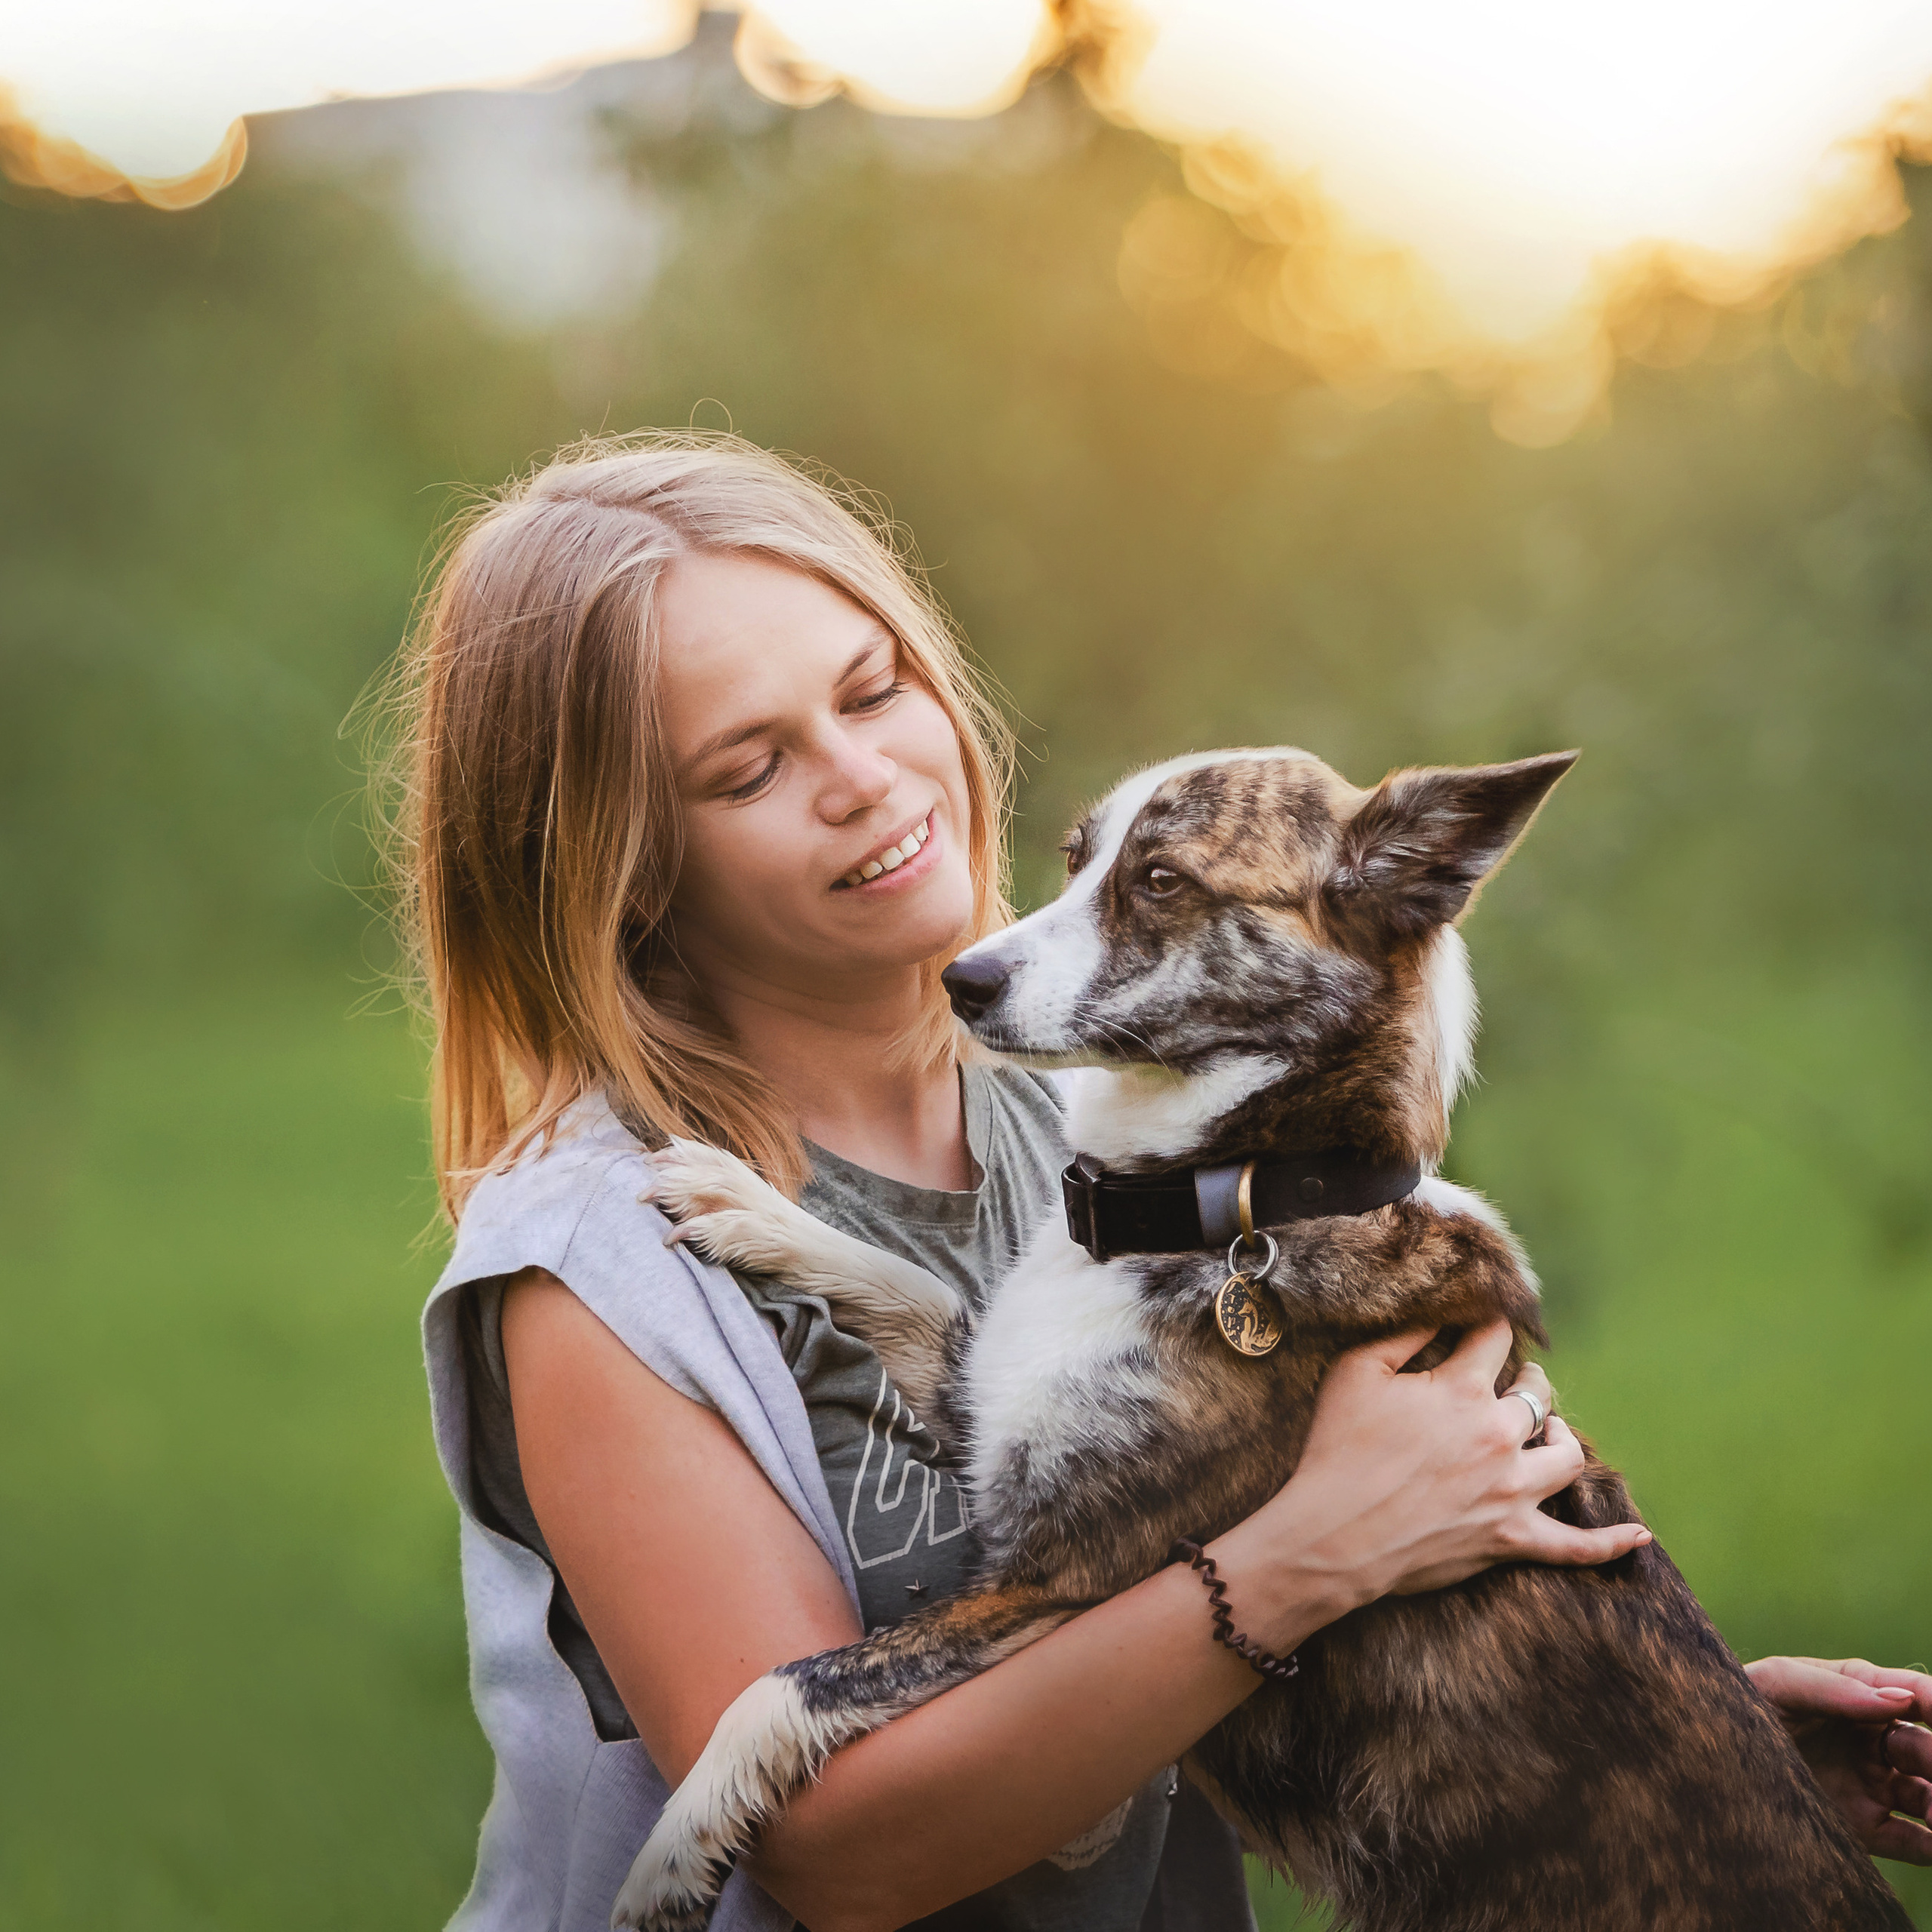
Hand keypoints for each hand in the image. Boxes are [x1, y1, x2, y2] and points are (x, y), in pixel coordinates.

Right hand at [1246, 1319, 1649, 1635]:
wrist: (1334, 1536)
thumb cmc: (1337, 1449)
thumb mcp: (1356, 1372)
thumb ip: (1401, 1335)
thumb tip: (1436, 1311)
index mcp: (1462, 1390)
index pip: (1495, 1339)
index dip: (1490, 1325)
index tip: (1486, 1322)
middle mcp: (1499, 1436)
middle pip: (1538, 1395)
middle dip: (1529, 1382)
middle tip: (1513, 1380)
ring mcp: (1512, 1492)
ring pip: (1565, 1456)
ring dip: (1559, 1436)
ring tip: (1547, 1429)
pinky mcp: (1512, 1540)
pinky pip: (1576, 1548)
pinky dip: (1609, 1544)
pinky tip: (1638, 1538)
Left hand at [1746, 1655, 1931, 1864]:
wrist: (1704, 1756)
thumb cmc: (1739, 1703)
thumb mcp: (1777, 1684)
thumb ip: (1834, 1687)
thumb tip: (1900, 1698)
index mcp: (1858, 1697)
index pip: (1913, 1696)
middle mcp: (1872, 1742)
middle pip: (1927, 1750)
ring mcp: (1870, 1786)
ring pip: (1930, 1798)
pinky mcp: (1864, 1828)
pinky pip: (1913, 1842)